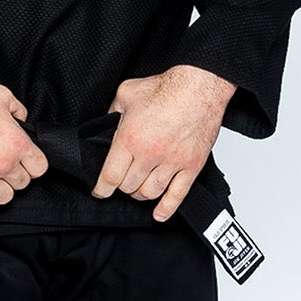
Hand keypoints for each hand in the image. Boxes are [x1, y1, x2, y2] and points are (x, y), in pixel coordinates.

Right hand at [0, 84, 48, 224]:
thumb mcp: (0, 94)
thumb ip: (18, 109)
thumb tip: (22, 120)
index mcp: (16, 143)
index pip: (39, 168)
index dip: (32, 165)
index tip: (25, 163)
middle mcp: (3, 164)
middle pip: (22, 183)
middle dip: (14, 175)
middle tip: (3, 167)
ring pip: (4, 198)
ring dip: (0, 191)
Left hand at [92, 65, 235, 221]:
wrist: (200, 86)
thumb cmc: (168, 88)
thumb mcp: (127, 93)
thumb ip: (112, 112)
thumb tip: (105, 126)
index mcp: (130, 138)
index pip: (110, 176)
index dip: (102, 188)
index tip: (100, 191)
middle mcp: (150, 154)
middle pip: (129, 187)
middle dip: (123, 186)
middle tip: (123, 181)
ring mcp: (172, 162)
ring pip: (150, 193)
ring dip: (141, 194)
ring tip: (140, 187)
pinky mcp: (191, 165)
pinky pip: (178, 195)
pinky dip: (167, 208)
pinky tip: (159, 213)